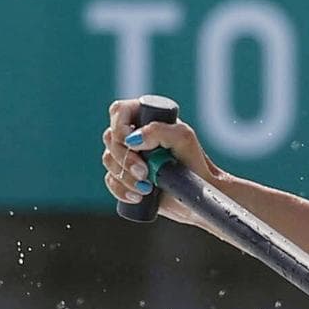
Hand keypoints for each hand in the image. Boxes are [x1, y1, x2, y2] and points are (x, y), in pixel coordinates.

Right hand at [100, 98, 222, 225]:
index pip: (120, 111)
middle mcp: (135, 136)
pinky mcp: (127, 178)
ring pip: (108, 160)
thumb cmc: (196, 162)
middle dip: (125, 158)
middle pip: (110, 138)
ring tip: (147, 188)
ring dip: (124, 176)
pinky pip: (111, 181)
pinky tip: (138, 196)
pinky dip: (121, 189)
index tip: (131, 144)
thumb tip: (133, 139)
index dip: (119, 127)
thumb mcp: (184, 139)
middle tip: (144, 172)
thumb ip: (160, 131)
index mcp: (147, 119)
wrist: (200, 194)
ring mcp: (129, 157)